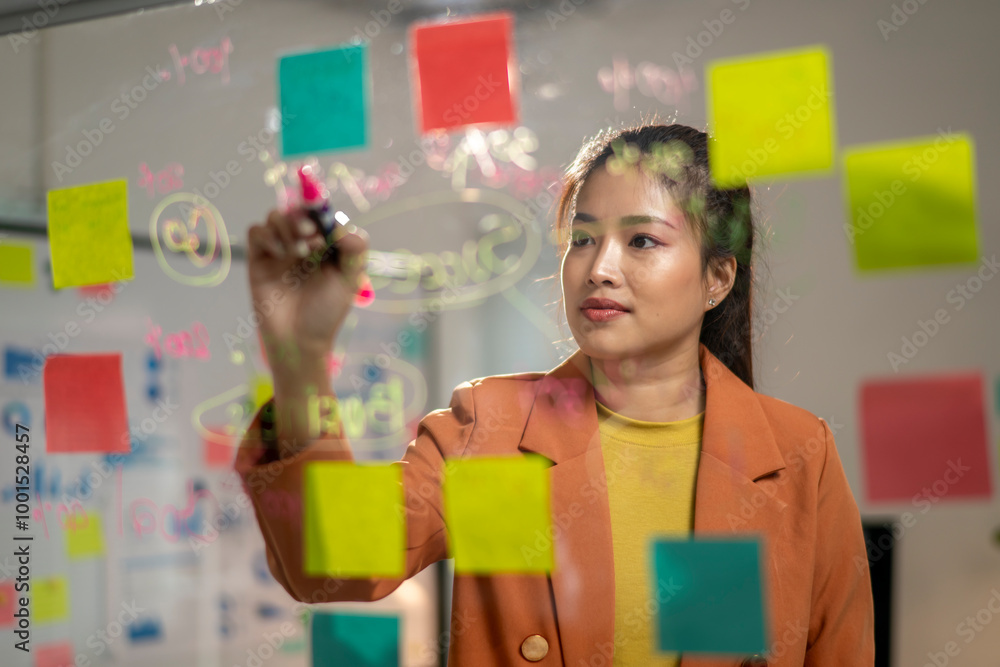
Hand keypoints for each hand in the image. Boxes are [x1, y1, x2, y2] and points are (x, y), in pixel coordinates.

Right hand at [246, 206, 368, 369]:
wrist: (299, 340)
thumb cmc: (327, 312)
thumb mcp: (350, 280)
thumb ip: (355, 250)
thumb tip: (342, 226)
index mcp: (324, 245)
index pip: (320, 214)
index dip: (321, 211)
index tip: (325, 224)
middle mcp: (300, 244)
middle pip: (296, 210)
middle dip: (303, 216)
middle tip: (311, 234)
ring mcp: (278, 250)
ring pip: (275, 216)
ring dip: (287, 226)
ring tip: (299, 251)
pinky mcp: (258, 259)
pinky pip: (256, 232)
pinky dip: (267, 235)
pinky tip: (280, 253)